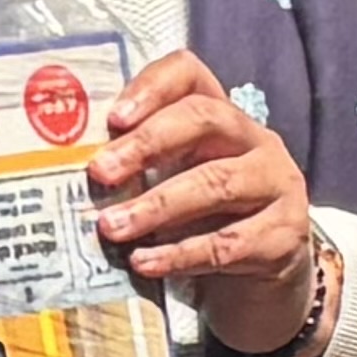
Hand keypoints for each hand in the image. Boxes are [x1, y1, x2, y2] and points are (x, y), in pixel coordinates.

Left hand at [87, 51, 318, 352]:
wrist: (264, 281)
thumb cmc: (207, 224)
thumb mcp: (175, 187)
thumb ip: (139, 172)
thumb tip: (72, 176)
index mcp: (221, 119)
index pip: (190, 75)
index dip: (152, 88)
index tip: (114, 118)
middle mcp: (255, 141)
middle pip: (204, 119)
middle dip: (147, 144)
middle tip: (101, 172)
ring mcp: (277, 185)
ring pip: (216, 183)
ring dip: (157, 206)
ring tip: (112, 227)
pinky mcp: (285, 235)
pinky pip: (228, 243)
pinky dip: (180, 254)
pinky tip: (144, 262)